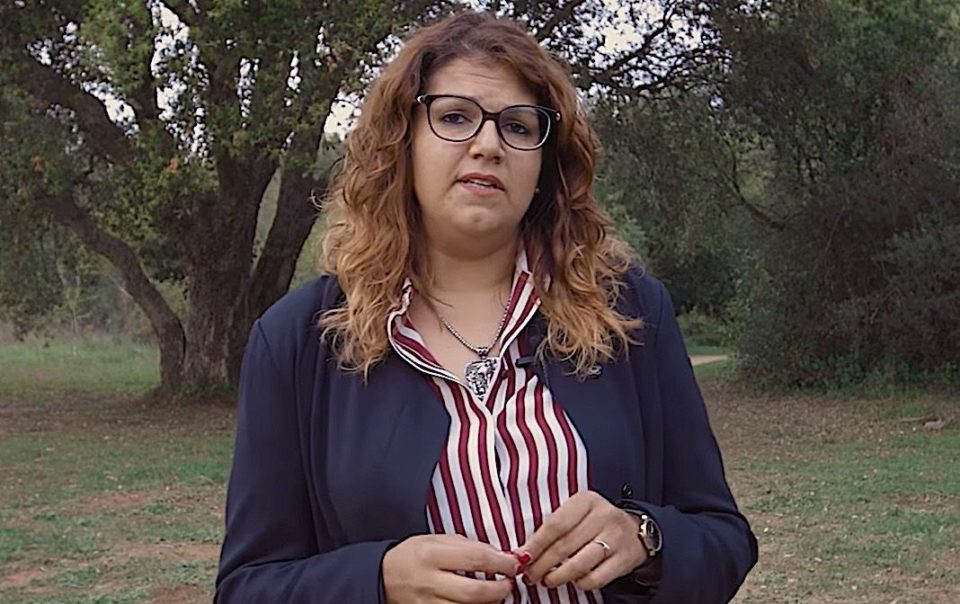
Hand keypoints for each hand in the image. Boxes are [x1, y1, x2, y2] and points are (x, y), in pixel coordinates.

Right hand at [382, 534, 518, 603]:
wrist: (384, 577)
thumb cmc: (413, 554)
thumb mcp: (436, 540)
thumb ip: (467, 546)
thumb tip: (499, 555)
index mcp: (432, 555)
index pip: (475, 559)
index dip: (501, 562)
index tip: (514, 563)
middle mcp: (430, 582)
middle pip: (474, 592)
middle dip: (499, 590)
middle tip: (508, 583)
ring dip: (489, 603)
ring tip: (496, 593)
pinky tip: (481, 603)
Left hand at [518, 491, 646, 590]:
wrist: (636, 531)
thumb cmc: (597, 522)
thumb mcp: (578, 513)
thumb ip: (553, 528)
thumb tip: (525, 552)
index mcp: (586, 500)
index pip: (555, 524)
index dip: (536, 544)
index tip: (522, 557)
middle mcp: (602, 516)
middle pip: (565, 545)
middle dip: (542, 564)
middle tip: (530, 574)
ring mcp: (615, 538)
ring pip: (579, 563)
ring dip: (558, 576)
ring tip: (547, 580)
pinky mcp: (624, 560)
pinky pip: (596, 578)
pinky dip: (581, 583)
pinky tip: (574, 581)